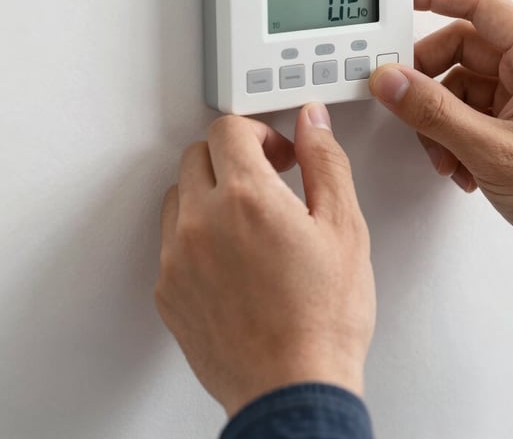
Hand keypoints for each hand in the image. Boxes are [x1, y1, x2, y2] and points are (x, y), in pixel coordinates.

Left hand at [155, 104, 374, 416]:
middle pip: (198, 154)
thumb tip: (312, 124)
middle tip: (265, 181)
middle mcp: (202, 222)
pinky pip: (170, 240)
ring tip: (247, 219)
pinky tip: (230, 256)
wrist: (293, 389)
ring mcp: (177, 258)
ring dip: (209, 192)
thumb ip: (325, 162)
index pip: (229, 129)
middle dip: (232, 157)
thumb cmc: (323, 318)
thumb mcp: (345, 227)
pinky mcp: (168, 291)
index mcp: (248, 198)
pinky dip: (195, 233)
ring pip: (178, 194)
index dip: (259, 133)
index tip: (277, 154)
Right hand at [370, 0, 512, 313]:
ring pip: (466, 86)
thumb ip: (433, 111)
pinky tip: (463, 168)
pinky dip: (460, 137)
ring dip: (444, 121)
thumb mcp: (490, 150)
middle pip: (464, 50)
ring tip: (445, 157)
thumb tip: (391, 81)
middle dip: (431, 84)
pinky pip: (477, 112)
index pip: (480, 4)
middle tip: (406, 106)